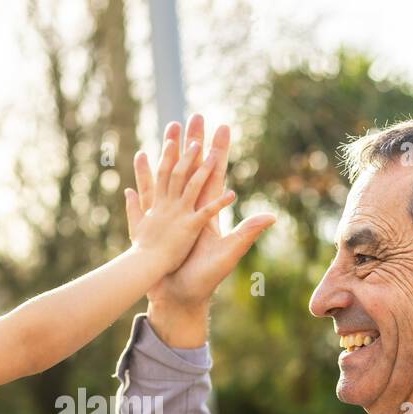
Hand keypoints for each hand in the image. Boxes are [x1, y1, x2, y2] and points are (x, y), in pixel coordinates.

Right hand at [126, 116, 275, 344]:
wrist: (180, 297)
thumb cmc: (204, 280)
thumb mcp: (228, 254)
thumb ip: (247, 233)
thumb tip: (271, 216)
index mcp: (208, 213)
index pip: (214, 174)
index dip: (218, 150)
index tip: (221, 126)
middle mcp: (190, 209)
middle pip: (192, 168)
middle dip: (194, 142)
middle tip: (193, 116)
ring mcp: (172, 215)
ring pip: (170, 175)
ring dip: (169, 152)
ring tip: (168, 129)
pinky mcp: (155, 224)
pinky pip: (148, 195)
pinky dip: (145, 176)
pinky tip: (141, 159)